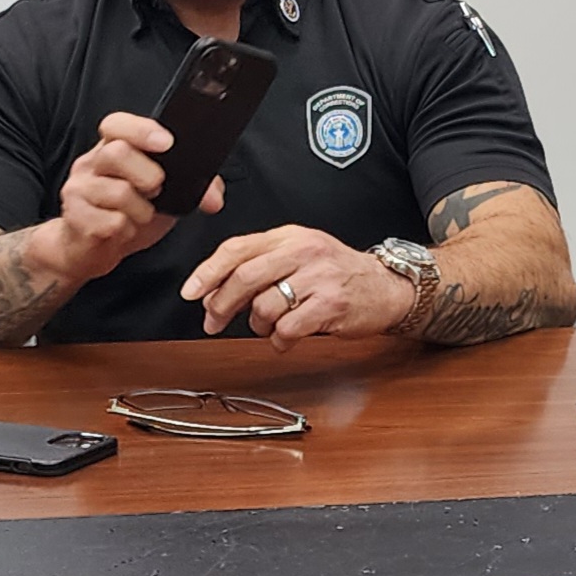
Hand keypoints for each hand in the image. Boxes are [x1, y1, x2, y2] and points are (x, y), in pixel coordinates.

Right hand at [22, 112, 222, 287]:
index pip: (116, 124)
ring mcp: (79, 189)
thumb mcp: (160, 195)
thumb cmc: (125, 214)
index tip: (166, 143)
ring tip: (140, 217)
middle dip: (147, 174)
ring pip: (117, 192)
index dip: (141, 130)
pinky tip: (123, 231)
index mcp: (111, 148)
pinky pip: (111, 222)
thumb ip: (190, 187)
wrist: (87, 249)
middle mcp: (91, 163)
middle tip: (157, 190)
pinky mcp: (75, 218)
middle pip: (117, 153)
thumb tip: (214, 199)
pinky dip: (126, 231)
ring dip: (141, 210)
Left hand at [180, 226, 413, 350]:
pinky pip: (288, 328)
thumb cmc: (337, 272)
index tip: (190, 291)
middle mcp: (303, 251)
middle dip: (221, 304)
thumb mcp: (299, 254)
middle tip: (212, 321)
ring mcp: (318, 278)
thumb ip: (260, 264)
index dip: (208, 271)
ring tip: (266, 326)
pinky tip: (285, 338)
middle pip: (245, 277)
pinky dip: (279, 340)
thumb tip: (214, 290)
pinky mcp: (331, 305)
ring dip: (257, 324)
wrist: (385, 286)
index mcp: (289, 236)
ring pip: (265, 306)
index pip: (237, 248)